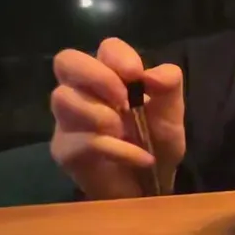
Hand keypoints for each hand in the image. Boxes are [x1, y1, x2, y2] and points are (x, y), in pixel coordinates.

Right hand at [50, 38, 184, 198]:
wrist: (152, 186)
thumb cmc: (157, 141)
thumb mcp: (171, 112)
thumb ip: (169, 86)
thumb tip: (152, 75)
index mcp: (110, 75)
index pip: (107, 48)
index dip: (119, 57)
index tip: (137, 76)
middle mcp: (83, 91)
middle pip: (66, 61)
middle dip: (96, 75)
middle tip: (123, 99)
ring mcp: (68, 120)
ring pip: (63, 98)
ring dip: (100, 113)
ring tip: (125, 131)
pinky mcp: (65, 150)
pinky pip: (80, 141)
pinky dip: (116, 149)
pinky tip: (139, 158)